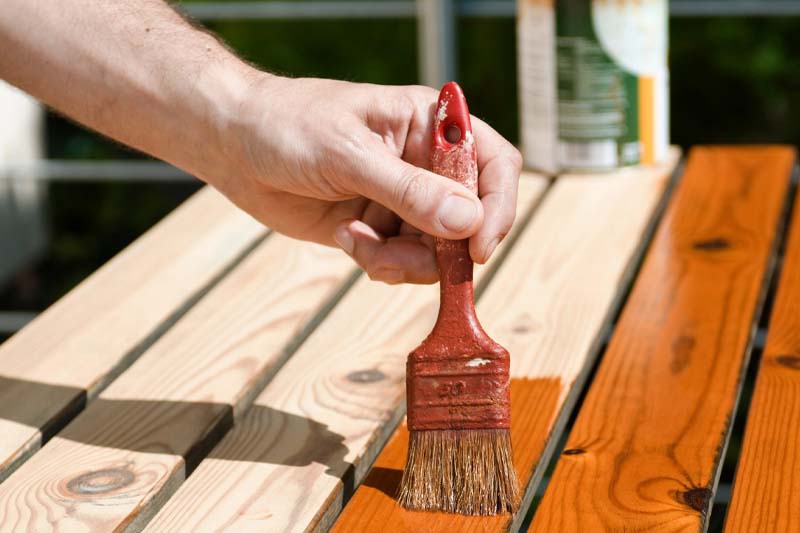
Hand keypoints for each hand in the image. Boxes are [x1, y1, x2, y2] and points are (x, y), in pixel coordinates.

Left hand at [220, 76, 521, 283]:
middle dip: (440, 247)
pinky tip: (346, 237)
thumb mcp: (349, 155)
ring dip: (402, 259)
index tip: (477, 247)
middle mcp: (425, 164)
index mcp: (430, 125)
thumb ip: (409, 191)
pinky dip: (380, 262)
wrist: (235, 147)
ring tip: (357, 240)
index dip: (497, 206)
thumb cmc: (289, 127)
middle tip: (401, 257)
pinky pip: (403, 262)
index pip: (493, 163)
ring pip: (436, 250)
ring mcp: (404, 199)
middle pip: (469, 219)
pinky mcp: (380, 227)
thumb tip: (468, 222)